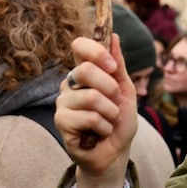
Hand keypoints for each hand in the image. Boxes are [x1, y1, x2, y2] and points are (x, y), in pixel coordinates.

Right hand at [55, 34, 136, 186]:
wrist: (116, 151)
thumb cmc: (119, 119)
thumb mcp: (125, 89)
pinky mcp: (61, 121)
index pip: (80, 46)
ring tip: (108, 121)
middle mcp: (70, 83)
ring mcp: (63, 102)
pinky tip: (99, 132)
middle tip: (115, 103)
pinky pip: (89, 117)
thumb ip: (118, 65)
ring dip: (110, 113)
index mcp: (84, 71)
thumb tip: (114, 36)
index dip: (97, 52)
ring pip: (91, 97)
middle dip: (110, 89)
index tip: (113, 66)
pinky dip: (104, 127)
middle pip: (86, 70)